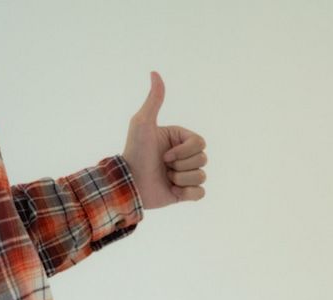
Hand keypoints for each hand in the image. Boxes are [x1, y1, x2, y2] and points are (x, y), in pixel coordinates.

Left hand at [122, 71, 206, 209]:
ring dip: (181, 179)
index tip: (165, 155)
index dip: (184, 151)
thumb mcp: (143, 123)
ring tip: (166, 179)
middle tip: (163, 166)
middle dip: (182, 165)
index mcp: (179, 139)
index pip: (200, 143)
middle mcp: (184, 155)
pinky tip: (172, 191)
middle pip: (203, 159)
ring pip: (202, 176)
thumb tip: (155, 73)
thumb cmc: (134, 152)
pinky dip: (187, 193)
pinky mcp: (185, 193)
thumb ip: (153, 100)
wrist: (129, 184)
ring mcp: (185, 174)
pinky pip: (200, 193)